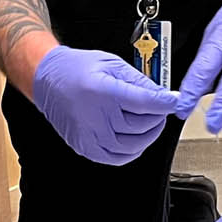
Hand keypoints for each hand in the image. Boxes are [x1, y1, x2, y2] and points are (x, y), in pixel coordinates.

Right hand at [31, 45, 179, 164]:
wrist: (48, 80)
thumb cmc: (77, 69)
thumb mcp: (112, 63)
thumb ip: (138, 80)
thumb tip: (161, 93)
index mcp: (103, 91)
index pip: (145, 102)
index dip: (165, 103)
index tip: (174, 101)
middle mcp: (95, 117)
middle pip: (141, 125)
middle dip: (157, 116)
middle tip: (160, 107)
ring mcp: (89, 136)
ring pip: (133, 145)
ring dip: (148, 134)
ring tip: (150, 122)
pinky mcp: (85, 147)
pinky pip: (117, 157)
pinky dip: (133, 150)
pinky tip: (136, 137)